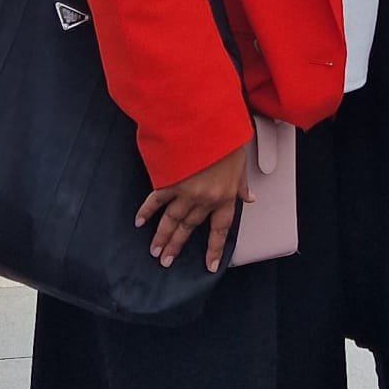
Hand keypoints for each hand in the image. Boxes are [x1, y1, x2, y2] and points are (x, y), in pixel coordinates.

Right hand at [136, 142, 252, 271]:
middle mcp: (205, 198)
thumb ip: (241, 183)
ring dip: (162, 237)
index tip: (210, 266)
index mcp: (225, 194)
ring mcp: (185, 191)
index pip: (220, 228)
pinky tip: (139, 221)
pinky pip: (156, 200)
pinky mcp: (169, 180)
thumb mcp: (241, 160)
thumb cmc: (227, 136)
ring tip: (155, 251)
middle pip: (189, 227)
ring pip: (172, 220)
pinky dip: (147, 211)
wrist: (209, 122)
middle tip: (166, 261)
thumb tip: (250, 198)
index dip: (215, 248)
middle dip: (177, 245)